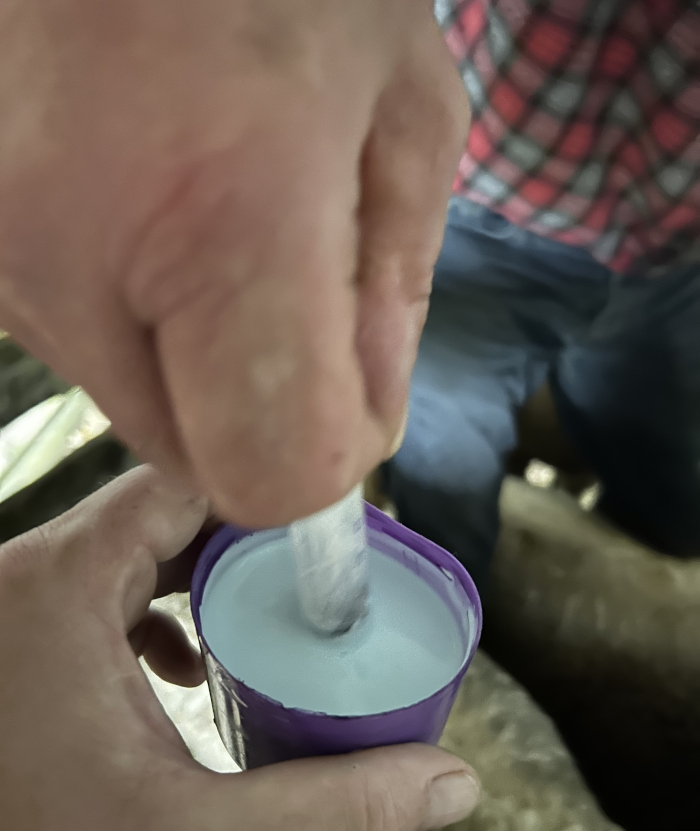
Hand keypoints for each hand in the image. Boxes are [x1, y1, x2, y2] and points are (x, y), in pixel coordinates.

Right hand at [0, 0, 468, 526]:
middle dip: (255, 400)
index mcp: (222, 210)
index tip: (349, 397)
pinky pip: (74, 332)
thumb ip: (388, 287)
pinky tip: (139, 188)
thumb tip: (365, 425)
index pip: (271, 467)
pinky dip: (126, 300)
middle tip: (281, 273)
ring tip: (201, 197)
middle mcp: (71, 254)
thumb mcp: (396, 100)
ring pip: (129, 394)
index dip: (324, 456)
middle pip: (193, 450)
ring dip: (190, 343)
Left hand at [0, 467, 479, 830]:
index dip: (267, 497)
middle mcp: (25, 578)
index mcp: (59, 588)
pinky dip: (156, 608)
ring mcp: (16, 607)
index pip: (183, 484)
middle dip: (249, 542)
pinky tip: (188, 666)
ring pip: (131, 547)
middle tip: (315, 583)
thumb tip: (449, 782)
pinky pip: (99, 588)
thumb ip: (338, 811)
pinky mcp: (17, 641)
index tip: (330, 538)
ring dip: (205, 572)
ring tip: (268, 617)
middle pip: (163, 511)